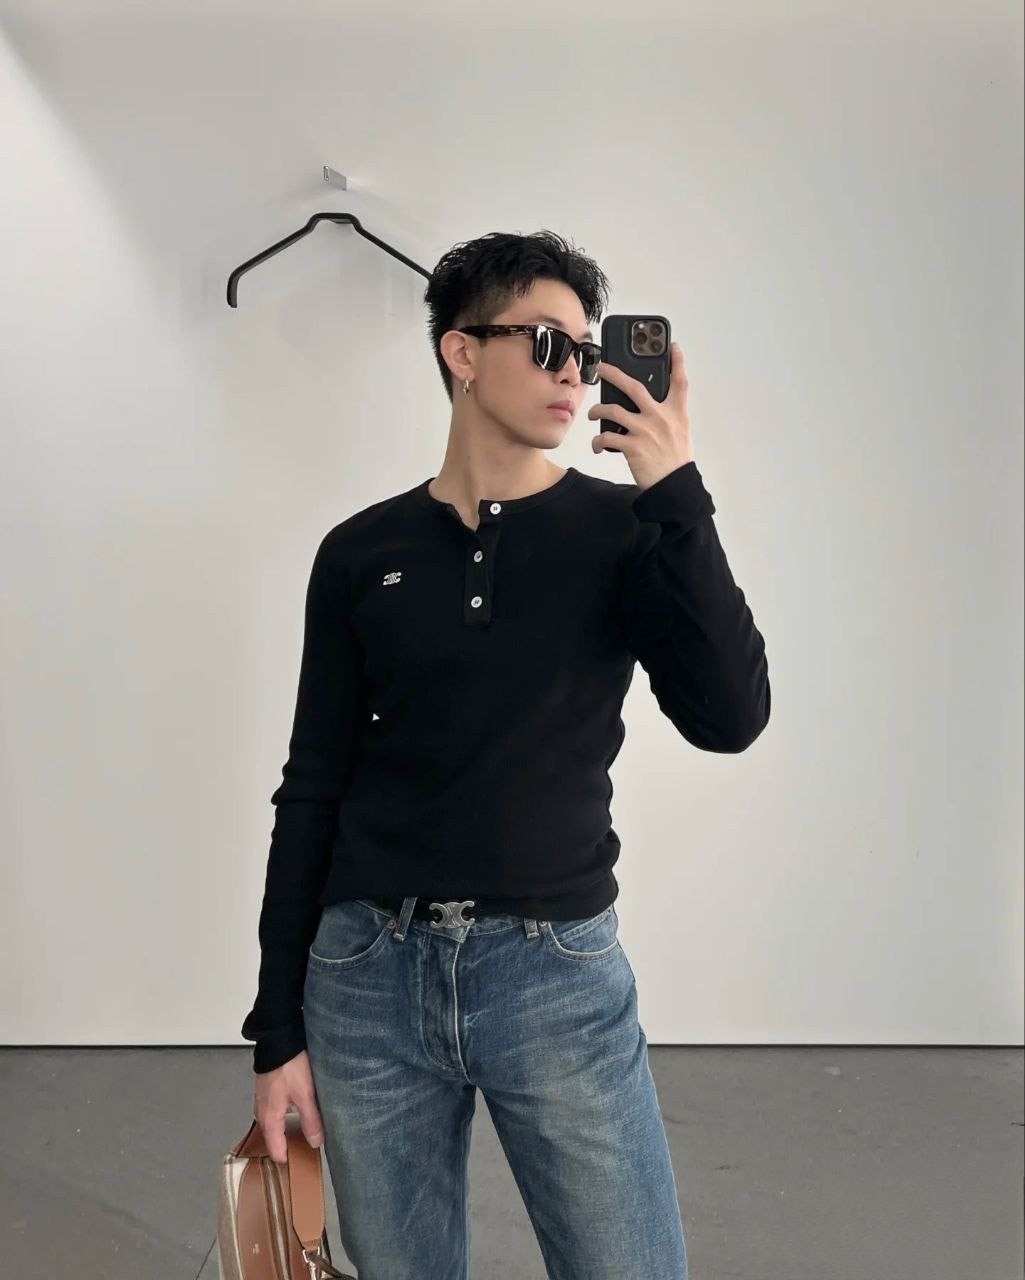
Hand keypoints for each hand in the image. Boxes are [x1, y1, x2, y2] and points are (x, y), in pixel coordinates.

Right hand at [253, 1049, 324, 1163]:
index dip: (286, 1159)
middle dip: (286, 1146)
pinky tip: (297, 1112)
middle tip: (304, 1152)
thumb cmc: (291, 1066)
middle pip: (272, 1136)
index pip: (275, 1148)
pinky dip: (284, 1116)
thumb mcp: (305, 1094)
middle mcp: (262, 1110)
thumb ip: (311, 1120)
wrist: (278, 1038)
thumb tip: (315, 1143)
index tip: (299, 1166)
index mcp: (269, 1116)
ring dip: (285, 1130)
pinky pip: (274, 1110)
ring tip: (303, 1134)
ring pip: (273, 1122)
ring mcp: (262, 1098)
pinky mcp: (267, 1088)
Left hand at [587, 341, 694, 491]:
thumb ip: (668, 416)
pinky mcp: (632, 446)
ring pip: (612, 411)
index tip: (674, 346)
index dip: (678, 362)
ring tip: (594, 414)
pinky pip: (607, 438)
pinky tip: (597, 445)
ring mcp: (645, 431)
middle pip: (634, 387)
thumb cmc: (676, 460)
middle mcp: (660, 417)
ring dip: (598, 411)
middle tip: (602, 368)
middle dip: (614, 374)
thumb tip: (650, 407)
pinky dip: (598, 441)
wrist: (674, 486)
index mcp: (676, 413)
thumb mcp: (681, 433)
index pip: (680, 382)